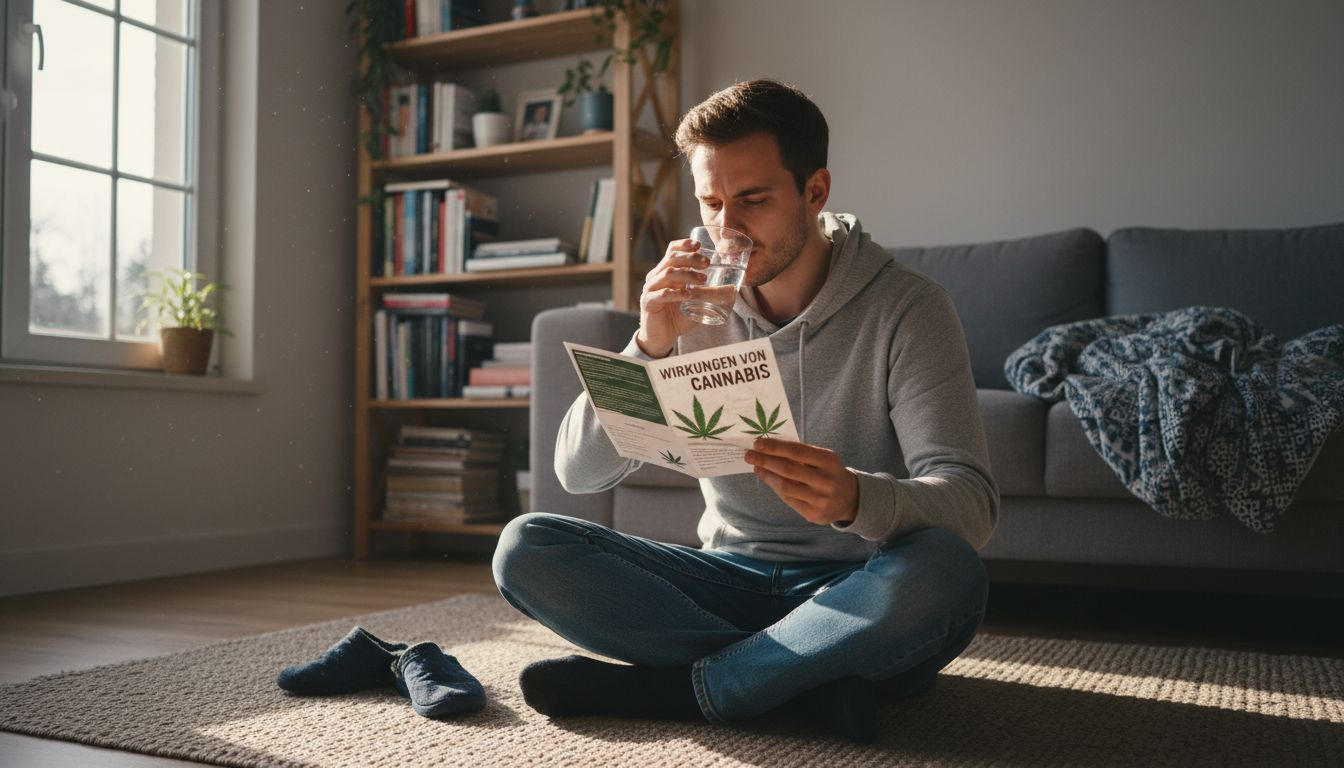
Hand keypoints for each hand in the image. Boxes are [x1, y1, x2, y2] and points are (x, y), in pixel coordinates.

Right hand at [635, 239, 708, 357]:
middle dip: (690, 258)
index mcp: (666, 272)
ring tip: (703, 281)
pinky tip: (688, 295)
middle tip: (707, 264)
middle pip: (671, 258)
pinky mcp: (648, 303)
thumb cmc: (678, 316)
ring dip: (687, 274)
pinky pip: (661, 294)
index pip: (672, 250)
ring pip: (667, 274)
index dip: (684, 244)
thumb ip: (711, 294)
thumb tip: (733, 289)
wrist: (662, 337)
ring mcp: (650, 289)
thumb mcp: (697, 303)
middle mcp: (656, 277)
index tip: (700, 246)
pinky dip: (676, 293)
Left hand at [744, 438, 858, 525]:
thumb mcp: (822, 459)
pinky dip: (776, 488)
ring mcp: (821, 499)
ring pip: (785, 486)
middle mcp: (826, 480)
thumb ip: (800, 453)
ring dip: (767, 476)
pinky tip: (769, 480)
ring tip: (757, 468)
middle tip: (749, 455)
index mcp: (828, 461)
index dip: (775, 447)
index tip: (758, 443)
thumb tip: (769, 447)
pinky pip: (789, 499)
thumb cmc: (829, 472)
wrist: (850, 498)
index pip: (797, 451)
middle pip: (788, 469)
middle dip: (766, 460)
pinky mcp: (814, 514)